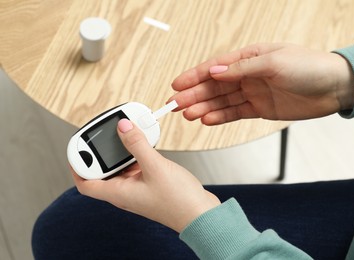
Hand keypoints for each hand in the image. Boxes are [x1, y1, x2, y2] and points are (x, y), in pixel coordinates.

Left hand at [73, 119, 220, 232]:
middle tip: (103, 133)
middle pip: (102, 172)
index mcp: (119, 193)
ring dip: (120, 151)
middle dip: (100, 152)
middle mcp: (125, 193)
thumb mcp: (155, 167)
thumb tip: (123, 127)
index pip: (85, 183)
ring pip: (120, 168)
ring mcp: (137, 190)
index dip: (77, 164)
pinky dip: (136, 155)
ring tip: (125, 133)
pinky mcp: (150, 186)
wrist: (201, 214)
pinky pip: (136, 168)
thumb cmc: (179, 201)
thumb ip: (137, 145)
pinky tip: (143, 143)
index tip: (79, 145)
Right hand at [169, 43, 353, 124]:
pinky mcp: (260, 109)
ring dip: (204, 107)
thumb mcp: (273, 62)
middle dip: (194, 95)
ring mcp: (253, 92)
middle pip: (214, 86)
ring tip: (188, 115)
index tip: (176, 85)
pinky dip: (220, 117)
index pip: (215, 67)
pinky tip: (207, 119)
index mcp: (249, 57)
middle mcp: (248, 75)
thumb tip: (214, 71)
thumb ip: (241, 68)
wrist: (335, 88)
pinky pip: (235, 113)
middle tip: (175, 105)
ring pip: (222, 101)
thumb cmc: (309, 67)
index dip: (194, 76)